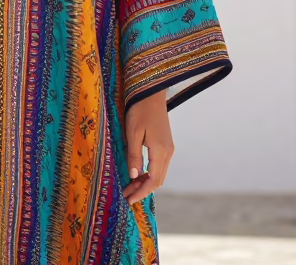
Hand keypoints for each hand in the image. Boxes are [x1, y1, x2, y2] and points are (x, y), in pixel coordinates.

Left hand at [122, 90, 172, 204]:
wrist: (151, 94)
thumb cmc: (140, 110)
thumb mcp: (132, 132)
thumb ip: (134, 155)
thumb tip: (133, 176)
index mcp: (160, 151)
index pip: (153, 180)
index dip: (141, 192)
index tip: (129, 200)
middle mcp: (168, 152)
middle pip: (158, 180)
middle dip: (142, 190)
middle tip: (126, 195)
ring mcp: (169, 149)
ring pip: (159, 174)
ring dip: (145, 182)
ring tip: (130, 186)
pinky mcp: (166, 145)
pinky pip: (159, 166)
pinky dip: (149, 174)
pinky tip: (138, 174)